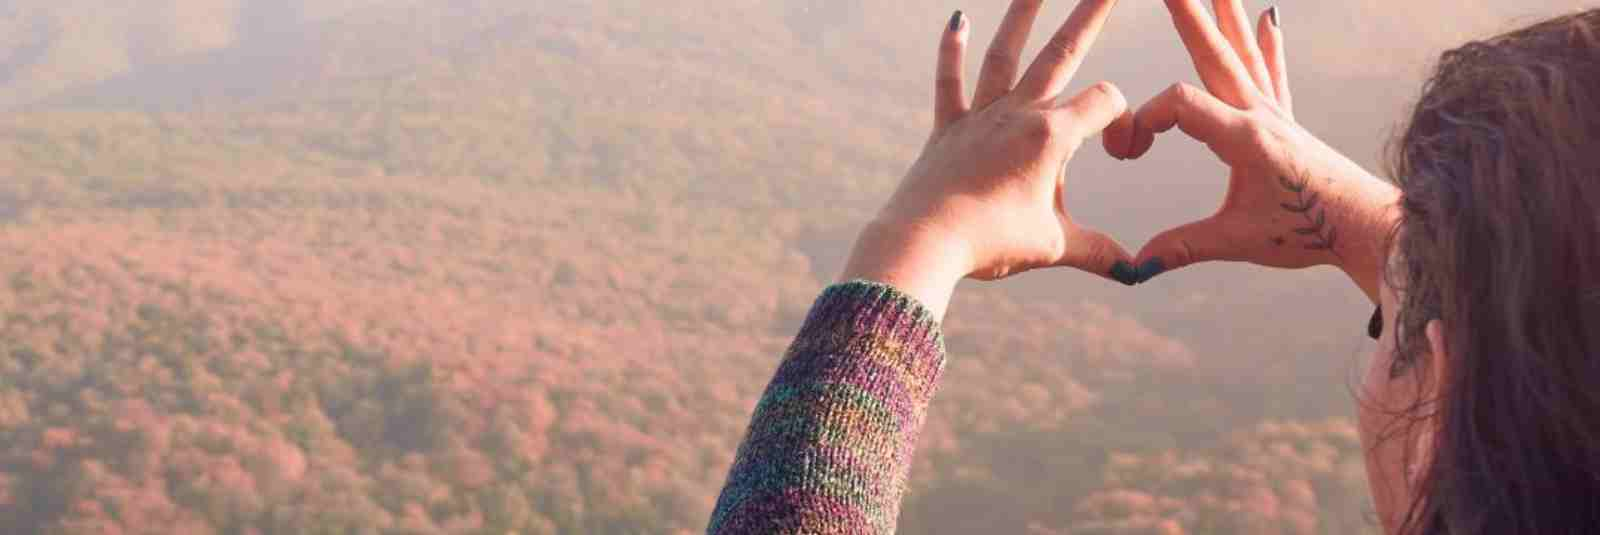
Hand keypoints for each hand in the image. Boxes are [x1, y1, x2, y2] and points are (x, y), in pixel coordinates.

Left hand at [841, 0, 1136, 317]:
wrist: (925, 242)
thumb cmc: (991, 243)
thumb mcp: (1054, 247)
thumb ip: (1099, 253)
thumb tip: (1138, 272)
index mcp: (1051, 136)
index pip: (1105, 102)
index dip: (1123, 122)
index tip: (1119, 154)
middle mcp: (1018, 114)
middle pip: (1063, 52)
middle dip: (1091, 12)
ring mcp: (980, 117)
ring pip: (1005, 54)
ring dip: (1022, 14)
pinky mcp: (948, 129)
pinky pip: (950, 83)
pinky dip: (950, 51)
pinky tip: (956, 19)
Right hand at [1118, 0, 1399, 299]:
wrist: (1364, 227)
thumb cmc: (1307, 232)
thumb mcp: (1238, 241)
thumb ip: (1184, 247)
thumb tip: (1135, 267)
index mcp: (1244, 138)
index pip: (1182, 105)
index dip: (1148, 119)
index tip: (1130, 151)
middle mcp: (1260, 115)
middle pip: (1216, 56)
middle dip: (1190, 18)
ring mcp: (1275, 114)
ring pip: (1243, 55)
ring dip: (1226, 17)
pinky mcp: (1286, 123)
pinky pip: (1272, 74)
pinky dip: (1267, 45)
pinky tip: (1269, 18)